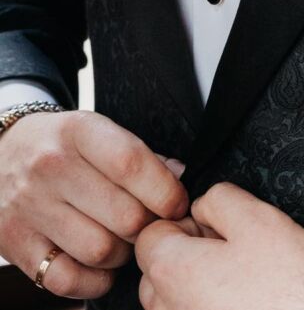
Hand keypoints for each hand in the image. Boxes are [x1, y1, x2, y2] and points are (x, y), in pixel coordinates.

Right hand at [0, 110, 187, 299]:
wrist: (1, 152)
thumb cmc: (62, 144)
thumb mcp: (97, 131)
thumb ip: (139, 157)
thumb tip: (179, 180)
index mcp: (79, 131)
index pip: (131, 164)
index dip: (165, 190)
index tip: (178, 203)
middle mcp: (51, 167)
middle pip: (124, 215)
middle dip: (149, 226)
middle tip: (151, 223)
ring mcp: (30, 207)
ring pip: (101, 250)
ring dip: (123, 253)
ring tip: (122, 238)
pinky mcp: (15, 243)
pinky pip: (67, 279)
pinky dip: (94, 280)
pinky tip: (100, 264)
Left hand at [135, 182, 303, 309]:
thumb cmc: (290, 282)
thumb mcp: (255, 215)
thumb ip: (215, 198)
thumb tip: (200, 207)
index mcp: (171, 271)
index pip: (150, 234)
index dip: (183, 222)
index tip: (212, 226)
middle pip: (156, 270)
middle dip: (186, 254)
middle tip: (231, 252)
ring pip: (172, 301)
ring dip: (194, 286)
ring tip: (240, 280)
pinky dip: (209, 307)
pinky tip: (243, 302)